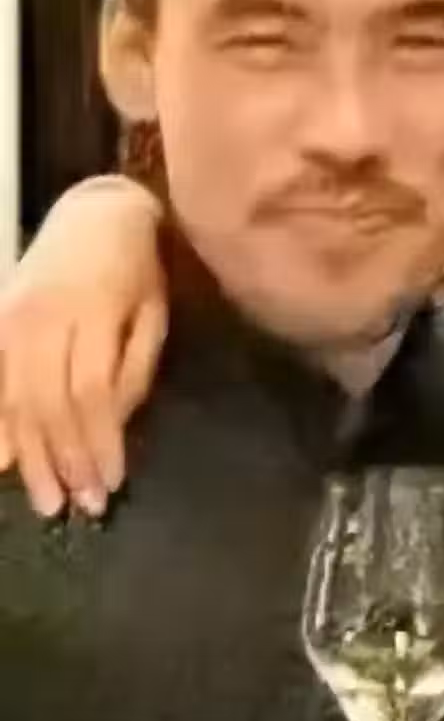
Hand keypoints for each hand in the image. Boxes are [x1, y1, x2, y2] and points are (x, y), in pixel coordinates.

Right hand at [0, 176, 167, 516]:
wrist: (94, 214)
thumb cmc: (137, 270)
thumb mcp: (152, 314)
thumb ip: (133, 368)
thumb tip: (114, 423)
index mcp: (90, 314)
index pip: (91, 393)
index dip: (100, 442)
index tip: (112, 482)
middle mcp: (41, 318)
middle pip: (48, 404)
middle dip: (65, 460)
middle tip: (80, 506)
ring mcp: (9, 319)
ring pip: (15, 399)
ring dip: (31, 456)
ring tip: (46, 500)